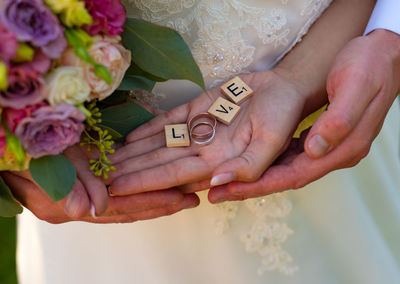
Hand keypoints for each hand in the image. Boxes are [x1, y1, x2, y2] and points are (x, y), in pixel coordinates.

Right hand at [1, 145, 198, 223]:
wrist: (2, 147)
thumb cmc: (18, 153)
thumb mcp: (40, 163)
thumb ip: (66, 185)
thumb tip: (90, 210)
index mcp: (65, 205)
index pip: (120, 208)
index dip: (151, 203)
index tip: (180, 199)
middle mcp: (76, 205)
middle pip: (127, 208)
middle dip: (160, 203)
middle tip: (191, 198)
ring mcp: (80, 195)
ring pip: (124, 200)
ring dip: (152, 196)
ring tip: (181, 191)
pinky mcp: (82, 181)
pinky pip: (115, 189)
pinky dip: (136, 186)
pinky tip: (154, 179)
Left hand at [108, 70, 309, 197]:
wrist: (283, 89)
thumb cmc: (282, 117)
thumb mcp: (272, 143)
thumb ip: (248, 167)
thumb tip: (217, 184)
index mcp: (219, 162)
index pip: (174, 176)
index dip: (145, 182)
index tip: (117, 188)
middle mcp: (204, 150)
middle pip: (159, 163)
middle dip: (129, 171)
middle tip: (98, 177)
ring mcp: (198, 130)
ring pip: (159, 144)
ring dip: (132, 152)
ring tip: (106, 159)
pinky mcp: (197, 110)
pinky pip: (169, 122)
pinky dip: (148, 128)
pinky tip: (129, 138)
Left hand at [210, 30, 399, 201]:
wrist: (383, 55)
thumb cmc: (369, 66)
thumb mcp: (356, 87)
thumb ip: (338, 121)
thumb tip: (314, 150)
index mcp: (344, 147)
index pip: (295, 175)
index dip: (260, 184)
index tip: (230, 188)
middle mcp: (335, 153)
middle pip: (286, 178)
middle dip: (250, 187)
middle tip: (216, 192)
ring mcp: (329, 148)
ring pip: (285, 171)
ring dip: (255, 178)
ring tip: (224, 182)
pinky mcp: (322, 139)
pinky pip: (289, 157)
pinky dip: (267, 163)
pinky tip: (248, 163)